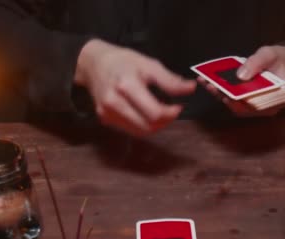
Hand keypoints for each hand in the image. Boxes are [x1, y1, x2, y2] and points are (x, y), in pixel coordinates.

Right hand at [75, 39, 195, 136]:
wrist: (93, 64)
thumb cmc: (122, 61)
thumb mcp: (148, 64)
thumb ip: (170, 81)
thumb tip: (190, 89)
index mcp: (126, 86)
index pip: (154, 113)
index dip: (170, 114)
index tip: (178, 107)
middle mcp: (114, 102)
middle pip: (147, 126)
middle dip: (165, 122)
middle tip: (172, 111)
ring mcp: (107, 113)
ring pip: (139, 132)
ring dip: (155, 126)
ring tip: (161, 112)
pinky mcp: (104, 119)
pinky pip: (130, 129)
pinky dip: (143, 125)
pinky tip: (146, 113)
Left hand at [199, 45, 284, 116]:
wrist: (277, 61)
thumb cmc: (276, 59)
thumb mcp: (269, 55)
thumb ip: (256, 63)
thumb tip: (240, 75)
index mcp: (278, 99)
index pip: (258, 106)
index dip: (242, 103)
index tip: (227, 97)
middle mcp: (265, 108)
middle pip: (243, 107)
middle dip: (225, 96)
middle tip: (210, 86)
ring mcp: (254, 106)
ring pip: (234, 104)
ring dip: (219, 94)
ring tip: (206, 83)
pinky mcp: (244, 102)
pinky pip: (231, 99)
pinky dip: (219, 91)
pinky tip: (208, 82)